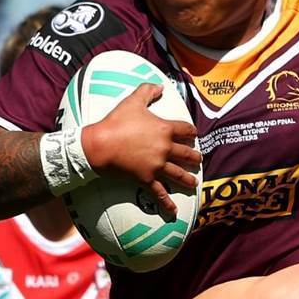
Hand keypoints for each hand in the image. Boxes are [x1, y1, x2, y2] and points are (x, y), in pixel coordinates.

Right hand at [80, 82, 202, 215]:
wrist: (100, 144)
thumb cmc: (116, 121)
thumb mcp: (133, 101)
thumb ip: (148, 91)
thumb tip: (159, 85)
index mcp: (165, 129)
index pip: (187, 130)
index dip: (192, 132)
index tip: (194, 135)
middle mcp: (166, 149)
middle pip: (188, 154)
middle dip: (195, 158)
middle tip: (198, 160)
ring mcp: (157, 166)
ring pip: (179, 174)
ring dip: (189, 179)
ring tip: (194, 183)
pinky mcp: (147, 179)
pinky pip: (160, 194)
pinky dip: (167, 204)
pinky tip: (174, 212)